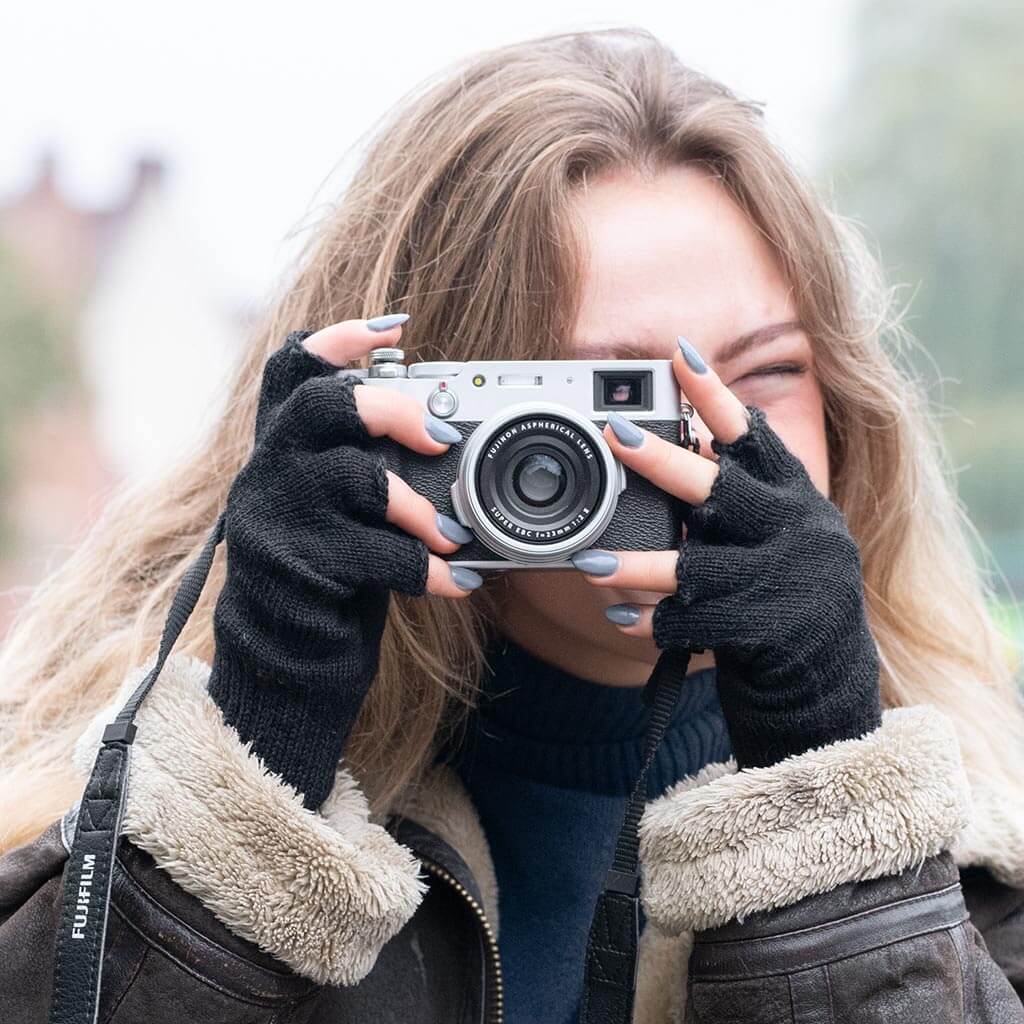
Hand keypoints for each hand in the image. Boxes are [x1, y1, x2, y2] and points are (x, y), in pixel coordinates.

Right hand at [208, 316, 479, 808]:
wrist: (288, 661)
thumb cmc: (332, 575)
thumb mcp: (345, 511)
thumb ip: (370, 468)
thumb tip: (449, 436)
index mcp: (284, 448)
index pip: (290, 371)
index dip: (338, 339)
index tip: (395, 330)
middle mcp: (269, 472)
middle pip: (320, 405)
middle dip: (391, 409)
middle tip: (443, 437)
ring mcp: (274, 520)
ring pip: (351, 478)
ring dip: (416, 506)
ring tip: (453, 534)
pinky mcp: (291, 569)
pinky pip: (369, 555)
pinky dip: (423, 569)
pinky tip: (456, 583)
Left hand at [573, 341, 881, 768]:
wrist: (829, 676)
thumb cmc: (785, 589)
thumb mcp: (780, 528)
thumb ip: (741, 489)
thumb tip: (680, 440)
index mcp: (793, 494)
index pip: (752, 435)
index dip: (715, 394)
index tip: (679, 353)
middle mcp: (793, 529)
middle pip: (720, 488)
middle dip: (664, 460)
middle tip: (614, 435)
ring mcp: (782, 581)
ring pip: (697, 566)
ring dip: (637, 565)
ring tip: (587, 564)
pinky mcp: (768, 631)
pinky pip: (696, 623)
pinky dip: (653, 621)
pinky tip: (620, 618)